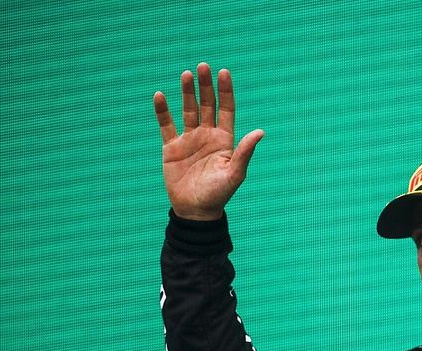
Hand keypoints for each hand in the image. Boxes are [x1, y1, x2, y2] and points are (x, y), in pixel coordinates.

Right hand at [153, 63, 263, 219]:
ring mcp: (189, 140)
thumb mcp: (234, 174)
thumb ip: (245, 152)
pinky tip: (160, 96)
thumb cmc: (218, 195)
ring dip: (187, 93)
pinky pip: (166, 125)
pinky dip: (162, 111)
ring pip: (188, 110)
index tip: (224, 73)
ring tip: (186, 74)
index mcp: (225, 140)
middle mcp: (207, 136)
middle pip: (207, 105)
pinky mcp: (171, 148)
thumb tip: (260, 132)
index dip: (225, 92)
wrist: (195, 212)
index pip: (226, 109)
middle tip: (203, 66)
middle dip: (206, 86)